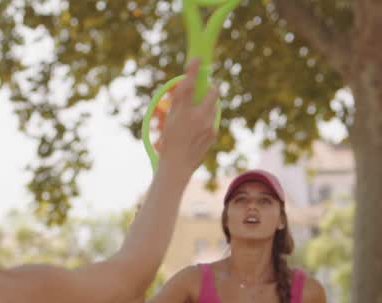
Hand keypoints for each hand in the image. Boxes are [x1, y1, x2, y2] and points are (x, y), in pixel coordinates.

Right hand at [157, 59, 218, 174]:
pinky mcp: (213, 134)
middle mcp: (197, 117)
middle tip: (205, 91)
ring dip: (207, 107)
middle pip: (212, 93)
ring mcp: (208, 126)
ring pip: (213, 107)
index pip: (188, 85)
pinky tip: (197, 132)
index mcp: (181, 112)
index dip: (193, 70)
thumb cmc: (168, 143)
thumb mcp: (168, 120)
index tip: (198, 58)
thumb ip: (179, 102)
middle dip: (211, 89)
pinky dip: (207, 121)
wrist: (177, 166)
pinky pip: (212, 121)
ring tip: (195, 119)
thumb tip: (187, 85)